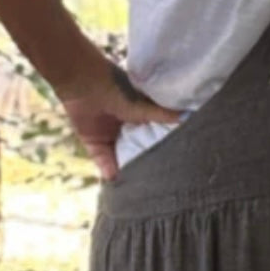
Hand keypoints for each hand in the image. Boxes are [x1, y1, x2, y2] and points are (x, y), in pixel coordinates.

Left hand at [56, 56, 180, 180]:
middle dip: (144, 163)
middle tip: (158, 181)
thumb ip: (162, 114)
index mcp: (140, 114)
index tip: (174, 164)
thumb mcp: (141, 105)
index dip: (162, 148)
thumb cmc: (115, 88)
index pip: (153, 135)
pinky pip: (103, 162)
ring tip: (140, 187)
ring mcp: (110, 136)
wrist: (82, 83)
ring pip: (121, 158)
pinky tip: (119, 182)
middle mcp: (126, 127)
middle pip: (137, 150)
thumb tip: (188, 117)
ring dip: (128, 170)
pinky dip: (109, 172)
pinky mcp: (94, 143)